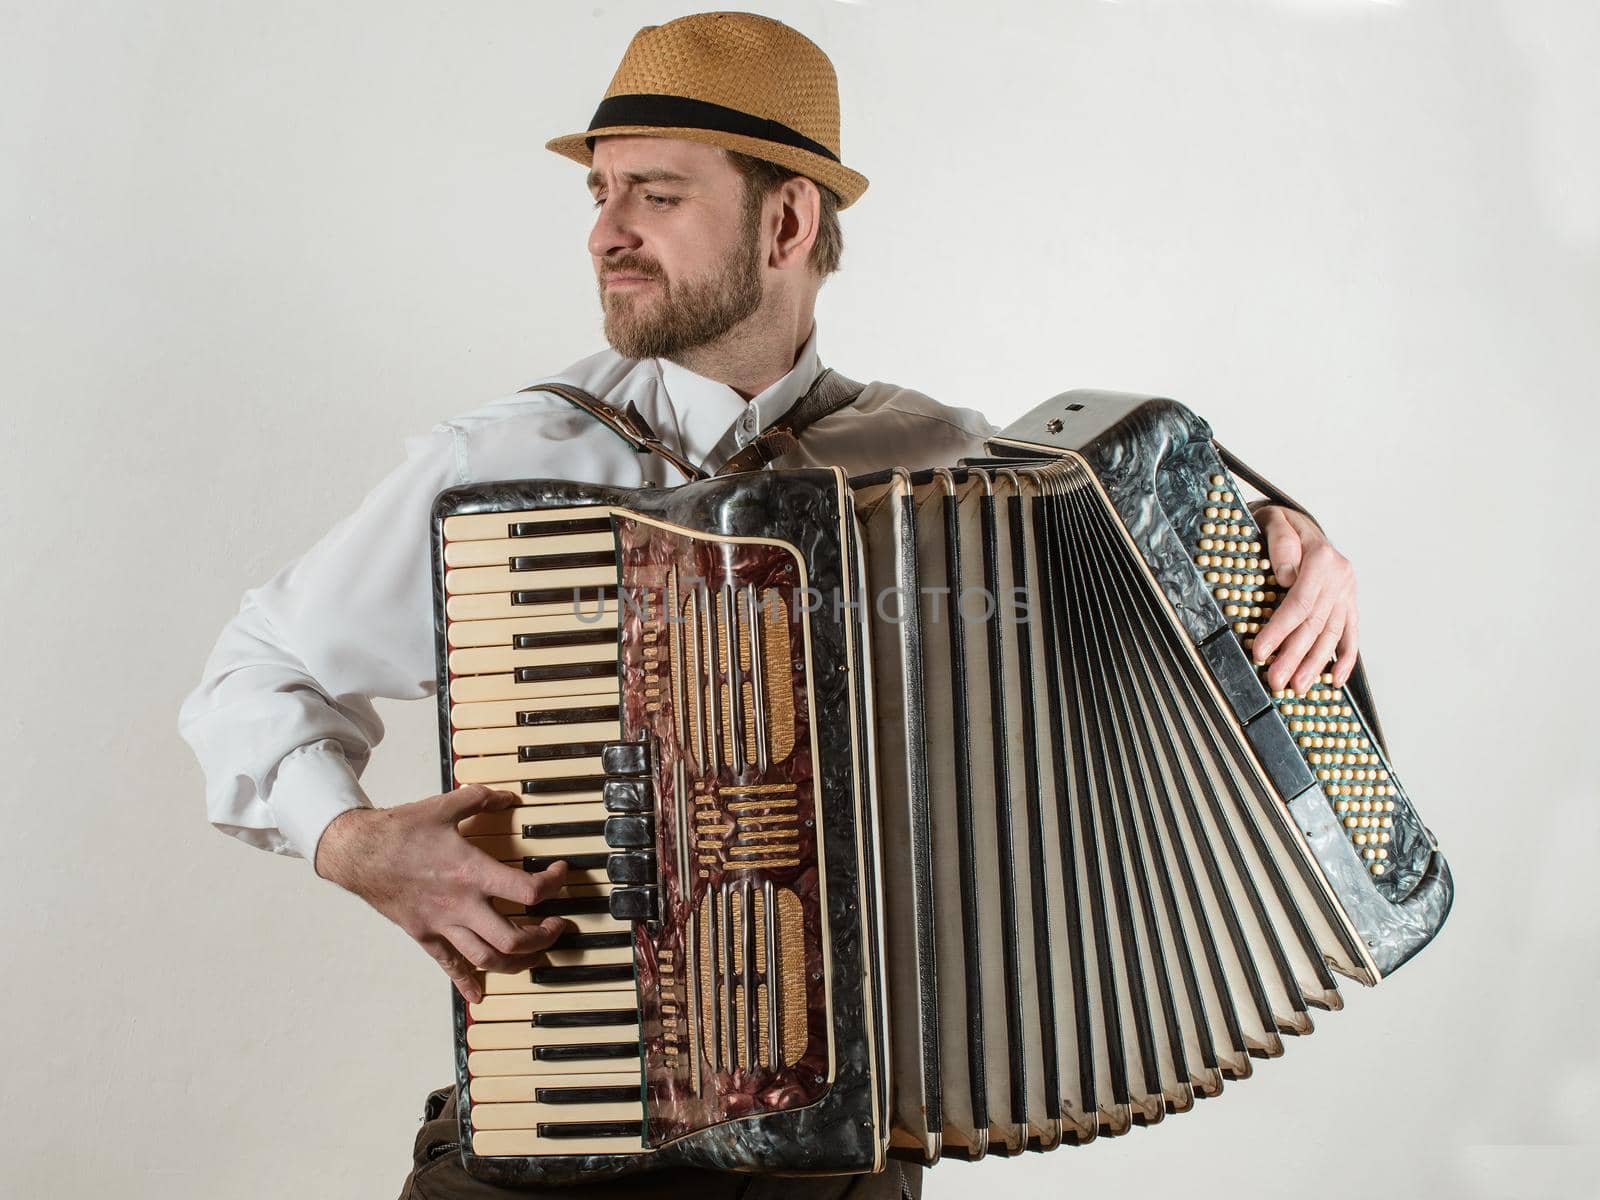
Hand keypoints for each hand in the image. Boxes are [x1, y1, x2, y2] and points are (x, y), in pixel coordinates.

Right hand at [314, 784, 570, 1003]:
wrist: (358, 853)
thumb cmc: (399, 832)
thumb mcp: (445, 807)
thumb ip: (482, 800)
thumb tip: (508, 796)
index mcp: (472, 873)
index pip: (527, 892)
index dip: (554, 886)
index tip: (560, 875)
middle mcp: (461, 905)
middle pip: (514, 939)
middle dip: (544, 937)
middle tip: (557, 926)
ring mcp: (442, 925)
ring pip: (487, 960)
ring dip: (518, 961)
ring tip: (534, 952)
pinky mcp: (424, 935)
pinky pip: (449, 966)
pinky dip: (466, 983)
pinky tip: (478, 994)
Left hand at [1249, 504, 1359, 693]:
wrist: (1297, 521)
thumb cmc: (1279, 524)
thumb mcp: (1274, 521)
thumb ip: (1280, 543)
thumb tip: (1286, 574)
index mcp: (1321, 557)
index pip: (1300, 602)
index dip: (1280, 630)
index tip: (1260, 651)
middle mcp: (1339, 576)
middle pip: (1315, 624)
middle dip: (1295, 656)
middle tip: (1277, 681)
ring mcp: (1347, 591)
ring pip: (1332, 634)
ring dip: (1316, 665)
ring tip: (1298, 687)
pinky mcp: (1349, 601)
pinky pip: (1350, 633)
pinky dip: (1345, 658)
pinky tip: (1335, 680)